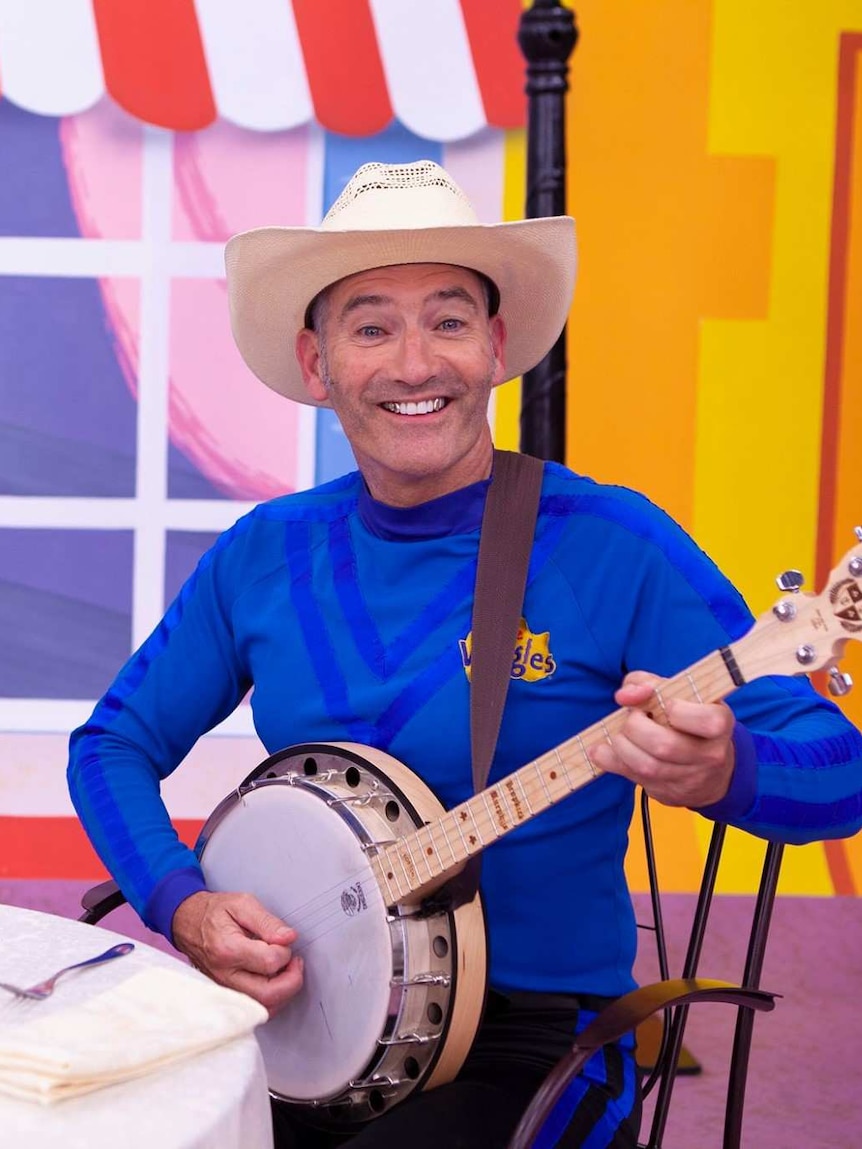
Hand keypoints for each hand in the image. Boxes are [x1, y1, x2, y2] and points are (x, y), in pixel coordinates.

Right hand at [171, 890, 303, 1014]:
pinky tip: (274, 980)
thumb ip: (267, 922)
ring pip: (262, 1007)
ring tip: (286, 971)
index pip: (269, 963)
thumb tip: (289, 937)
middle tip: (295, 963)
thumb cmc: (214, 912)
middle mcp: (224, 975)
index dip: (285, 952)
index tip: (285, 941)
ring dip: (283, 992)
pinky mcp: (226, 995)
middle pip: (268, 994)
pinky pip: (254, 1007)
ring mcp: (224, 989)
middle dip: (292, 980)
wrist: (188, 922)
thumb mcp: (242, 904)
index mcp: (228, 949)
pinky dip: (271, 998)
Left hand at [589, 671, 735, 807]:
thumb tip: (625, 695)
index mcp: (720, 724)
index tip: (667, 704)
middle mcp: (709, 755)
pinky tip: (603, 749)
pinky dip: (610, 760)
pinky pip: (632, 777)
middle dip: (635, 727)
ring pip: (647, 766)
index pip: (706, 721)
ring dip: (621, 745)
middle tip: (632, 718)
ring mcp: (689, 778)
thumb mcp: (678, 693)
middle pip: (665, 746)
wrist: (709, 770)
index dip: (678, 710)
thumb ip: (646, 682)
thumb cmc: (689, 720)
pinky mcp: (668, 792)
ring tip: (620, 733)